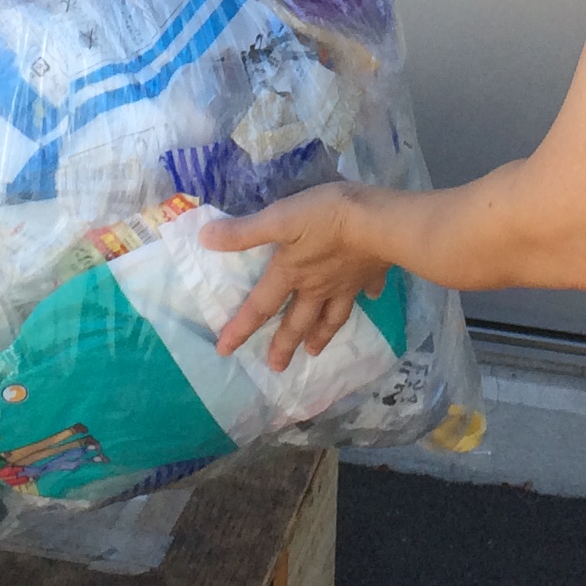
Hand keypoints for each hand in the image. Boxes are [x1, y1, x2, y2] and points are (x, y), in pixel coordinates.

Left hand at [204, 185, 392, 371]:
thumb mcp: (280, 219)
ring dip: (321, 335)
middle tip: (276, 368)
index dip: (240, 328)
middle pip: (297, 322)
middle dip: (284, 345)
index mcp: (291, 274)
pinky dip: (368, 297)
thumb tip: (205, 240)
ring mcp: (346, 283)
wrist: (380, 222)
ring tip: (314, 351)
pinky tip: (372, 299)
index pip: (260, 307)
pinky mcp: (372, 272)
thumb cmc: (326, 217)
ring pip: (331, 316)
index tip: (225, 351)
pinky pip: (368, 290)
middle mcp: (317, 286)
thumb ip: (244, 232)